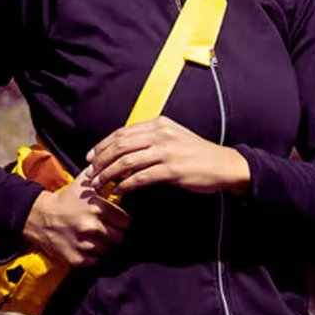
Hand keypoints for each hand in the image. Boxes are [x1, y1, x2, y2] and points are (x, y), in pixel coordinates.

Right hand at [20, 165, 132, 268]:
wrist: (39, 216)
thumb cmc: (66, 199)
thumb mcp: (83, 182)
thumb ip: (104, 175)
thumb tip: (123, 169)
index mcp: (97, 207)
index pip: (126, 222)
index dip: (122, 221)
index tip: (116, 220)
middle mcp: (92, 227)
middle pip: (119, 237)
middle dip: (114, 233)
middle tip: (104, 229)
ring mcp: (84, 244)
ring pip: (108, 250)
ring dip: (103, 245)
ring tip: (93, 236)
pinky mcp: (76, 258)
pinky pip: (95, 260)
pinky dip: (92, 255)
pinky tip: (84, 245)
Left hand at [83, 116, 251, 195]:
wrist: (225, 165)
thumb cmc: (197, 154)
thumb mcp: (173, 138)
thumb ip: (151, 140)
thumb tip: (124, 151)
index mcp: (159, 124)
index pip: (122, 133)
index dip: (103, 145)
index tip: (91, 157)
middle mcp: (161, 134)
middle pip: (120, 146)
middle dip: (101, 161)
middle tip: (90, 174)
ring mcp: (167, 151)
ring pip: (127, 162)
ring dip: (109, 175)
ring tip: (100, 185)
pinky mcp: (172, 169)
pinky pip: (141, 177)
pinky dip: (126, 185)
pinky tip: (119, 191)